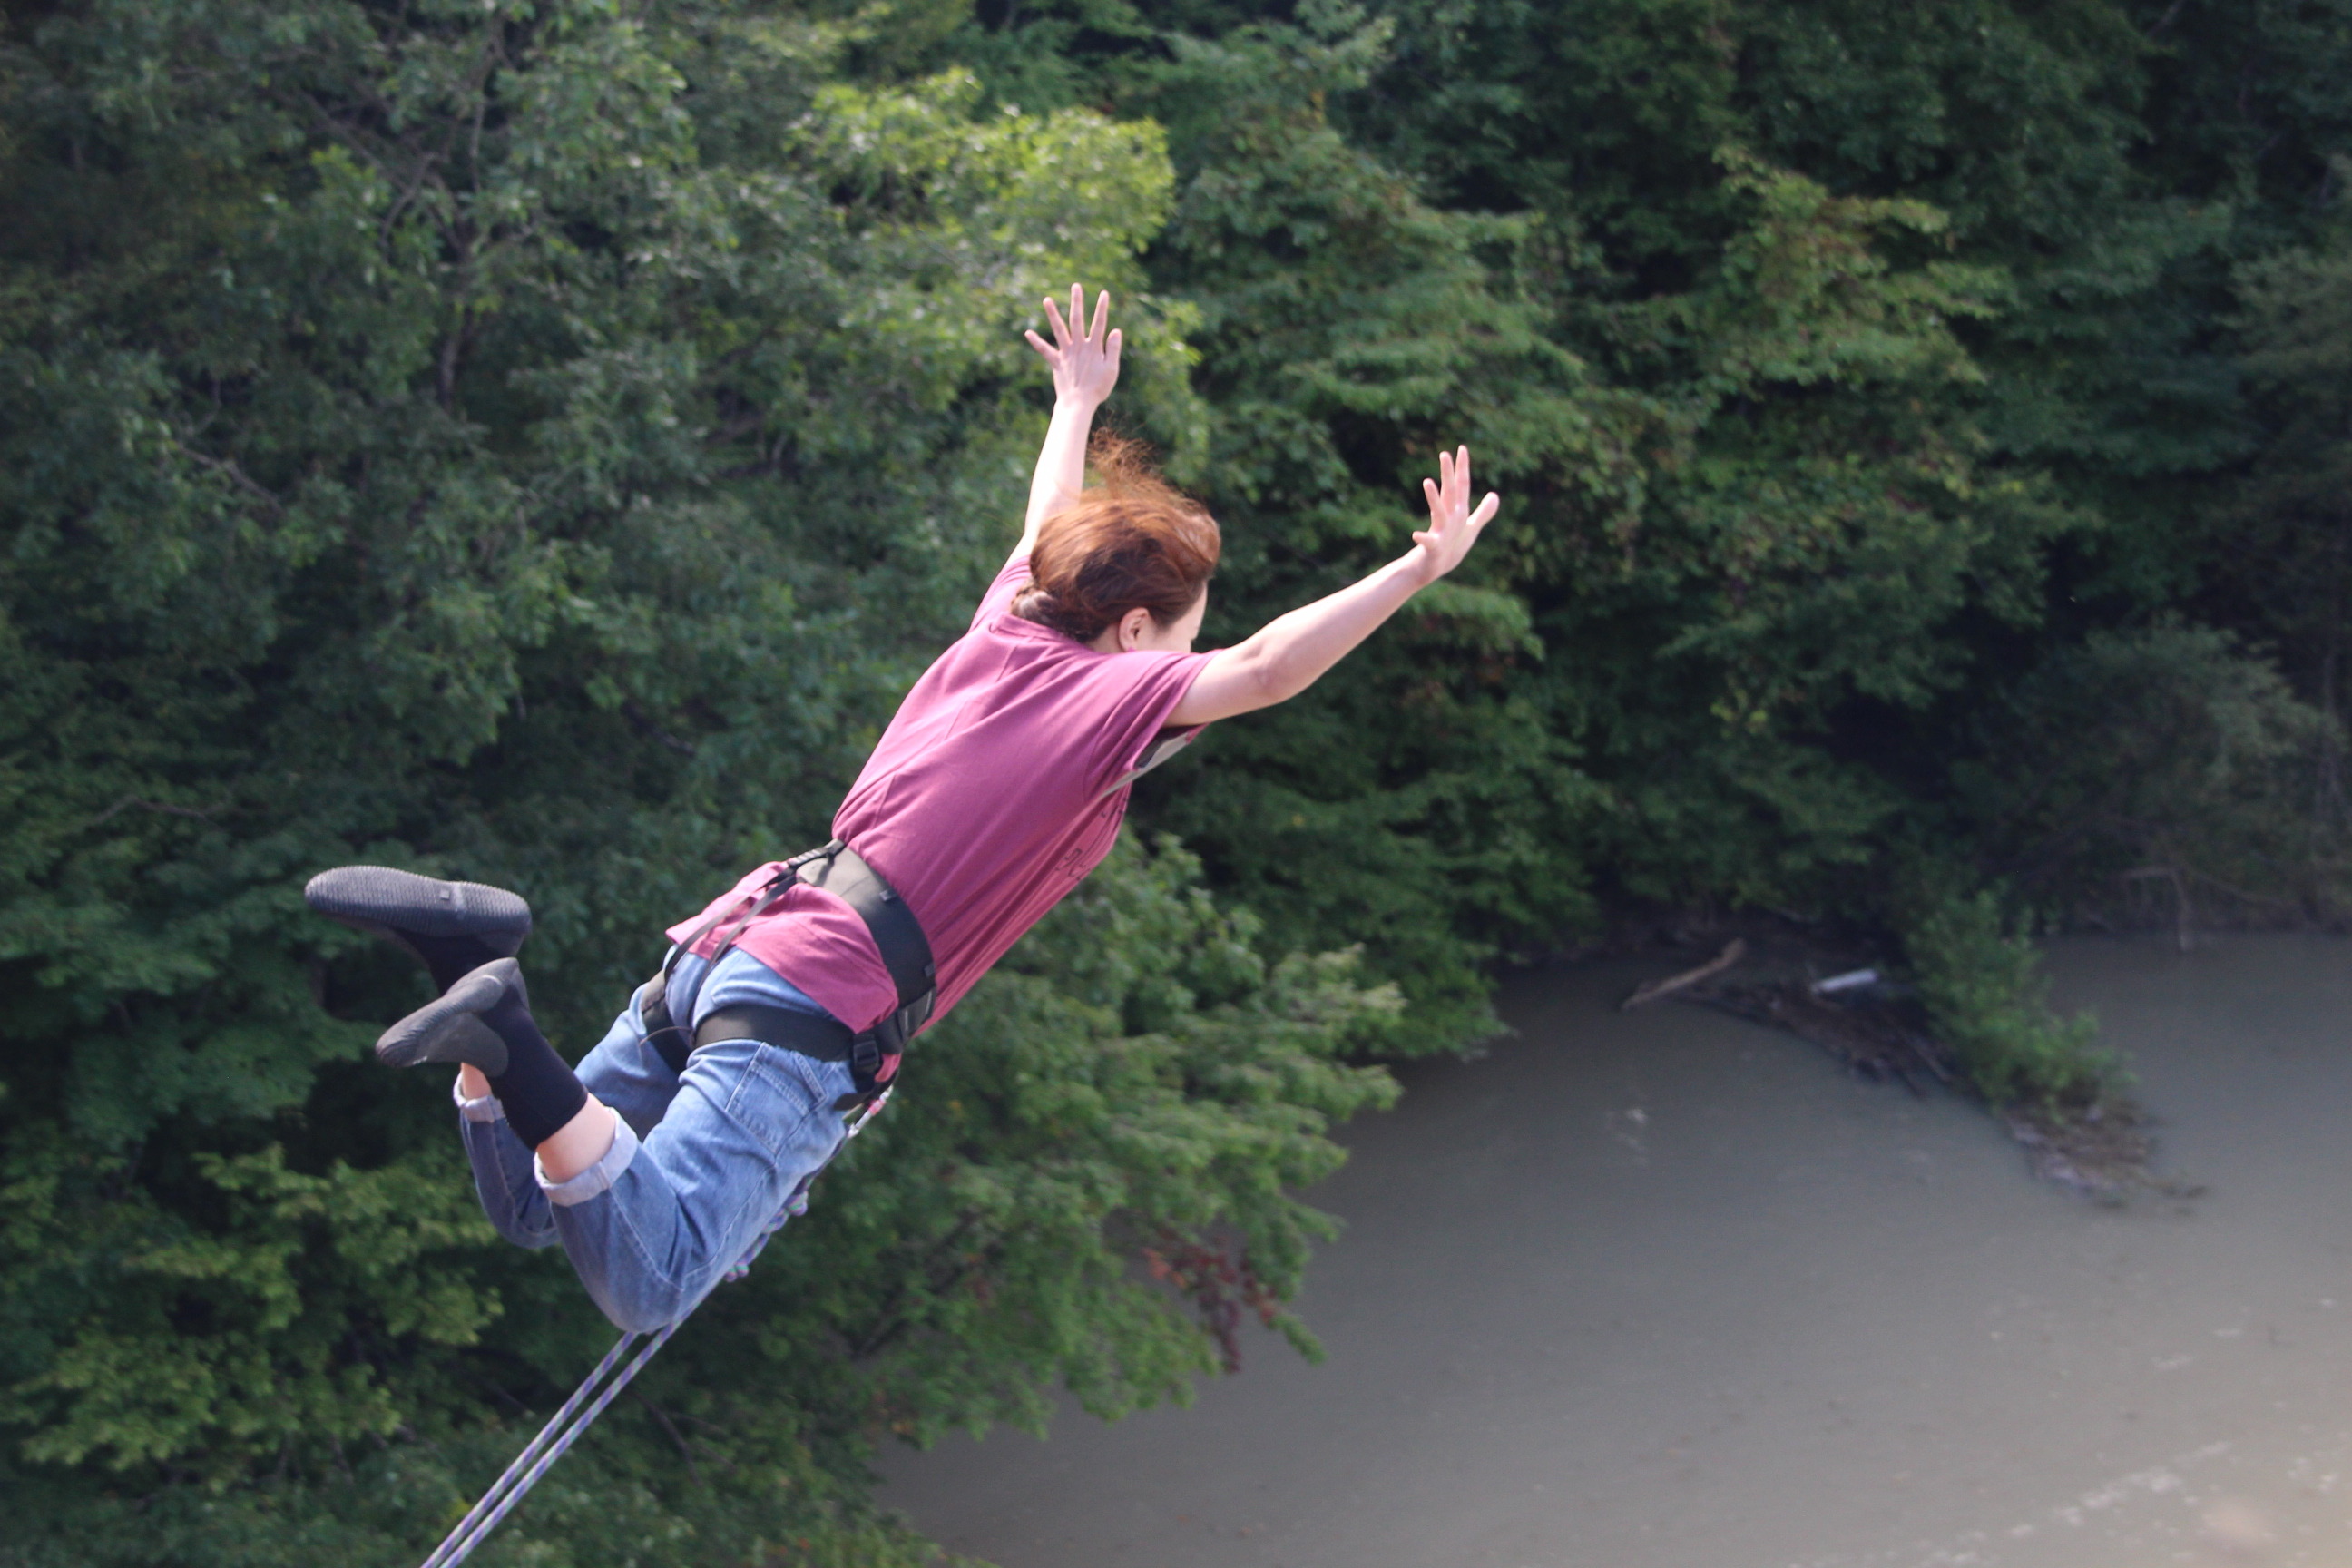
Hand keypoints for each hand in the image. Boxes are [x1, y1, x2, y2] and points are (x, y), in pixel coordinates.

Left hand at [1025, 284, 1121, 407]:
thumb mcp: (1111, 370)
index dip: (1102, 308)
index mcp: (1094, 348)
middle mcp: (1079, 347)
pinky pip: (1045, 351)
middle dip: (1077, 302)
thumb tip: (1115, 330)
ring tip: (1046, 300)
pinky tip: (1027, 333)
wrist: (1078, 404)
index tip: (1104, 293)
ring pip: (1059, 330)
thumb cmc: (1098, 389)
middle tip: (1075, 286)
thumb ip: (1112, 349)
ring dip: (1053, 314)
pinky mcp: (1056, 362)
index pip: (1099, 323)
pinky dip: (1037, 342)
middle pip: (1077, 320)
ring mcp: (1066, 353)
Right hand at [1411, 445, 1500, 584]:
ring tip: (1428, 482)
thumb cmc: (1450, 548)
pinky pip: (1428, 542)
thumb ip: (1483, 512)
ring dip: (1433, 498)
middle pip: (1449, 493)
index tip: (1462, 448)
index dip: (1463, 468)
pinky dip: (1423, 539)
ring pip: (1437, 512)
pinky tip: (1415, 535)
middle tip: (1444, 454)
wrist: (1433, 569)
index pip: (1461, 486)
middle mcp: (1447, 518)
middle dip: (1448, 474)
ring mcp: (1439, 531)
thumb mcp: (1470, 528)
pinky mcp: (1433, 548)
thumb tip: (1495, 495)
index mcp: (1457, 512)